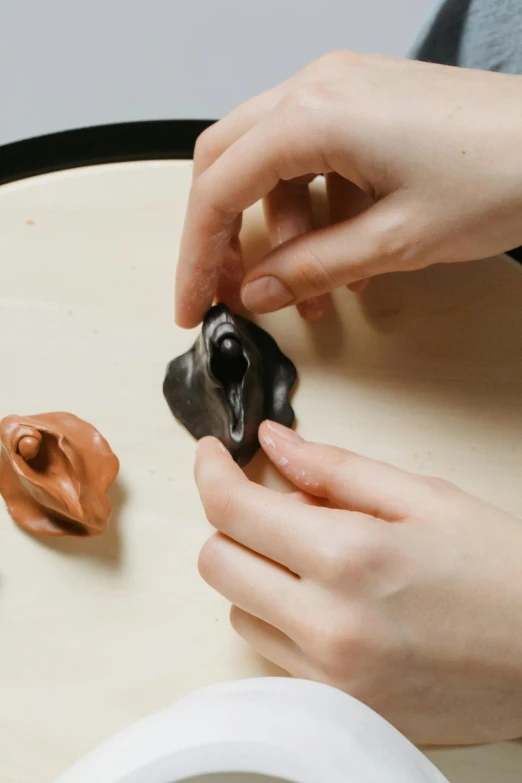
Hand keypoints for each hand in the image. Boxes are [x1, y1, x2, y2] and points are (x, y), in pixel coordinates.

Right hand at [176, 52, 521, 327]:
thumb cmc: (502, 174)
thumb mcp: (394, 242)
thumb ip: (312, 268)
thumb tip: (257, 292)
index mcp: (315, 114)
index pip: (219, 189)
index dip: (197, 255)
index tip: (193, 304)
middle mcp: (318, 88)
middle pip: (228, 163)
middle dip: (219, 234)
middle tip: (226, 290)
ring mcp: (343, 90)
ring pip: (269, 164)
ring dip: (276, 232)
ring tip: (308, 291)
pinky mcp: (366, 104)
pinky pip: (312, 158)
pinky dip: (312, 210)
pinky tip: (342, 254)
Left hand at [195, 422, 521, 745]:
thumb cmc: (503, 572)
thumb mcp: (426, 498)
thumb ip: (336, 469)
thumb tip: (272, 441)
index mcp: (350, 558)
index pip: (233, 510)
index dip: (210, 472)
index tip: (210, 452)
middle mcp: (327, 625)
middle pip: (216, 563)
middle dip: (231, 522)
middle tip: (273, 502)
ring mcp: (329, 677)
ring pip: (238, 608)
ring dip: (258, 571)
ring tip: (318, 556)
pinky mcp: (338, 707)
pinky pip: (271, 652)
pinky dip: (280, 615)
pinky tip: (327, 600)